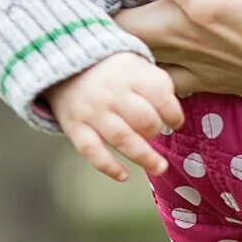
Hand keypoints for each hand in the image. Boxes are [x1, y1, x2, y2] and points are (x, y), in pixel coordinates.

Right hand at [43, 53, 184, 181]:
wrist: (66, 69)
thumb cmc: (112, 72)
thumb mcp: (137, 65)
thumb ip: (157, 84)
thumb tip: (173, 115)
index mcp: (130, 74)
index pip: (160, 97)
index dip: (173, 114)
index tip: (175, 123)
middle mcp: (111, 93)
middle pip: (144, 119)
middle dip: (156, 132)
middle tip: (158, 135)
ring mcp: (92, 112)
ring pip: (122, 139)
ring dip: (144, 157)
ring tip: (159, 167)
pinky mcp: (74, 127)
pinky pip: (92, 151)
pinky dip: (109, 166)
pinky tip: (124, 176)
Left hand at [78, 0, 241, 105]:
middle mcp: (190, 36)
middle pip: (122, 24)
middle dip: (94, 8)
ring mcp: (199, 66)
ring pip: (136, 58)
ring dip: (113, 44)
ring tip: (98, 29)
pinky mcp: (214, 86)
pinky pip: (162, 83)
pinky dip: (142, 75)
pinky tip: (141, 66)